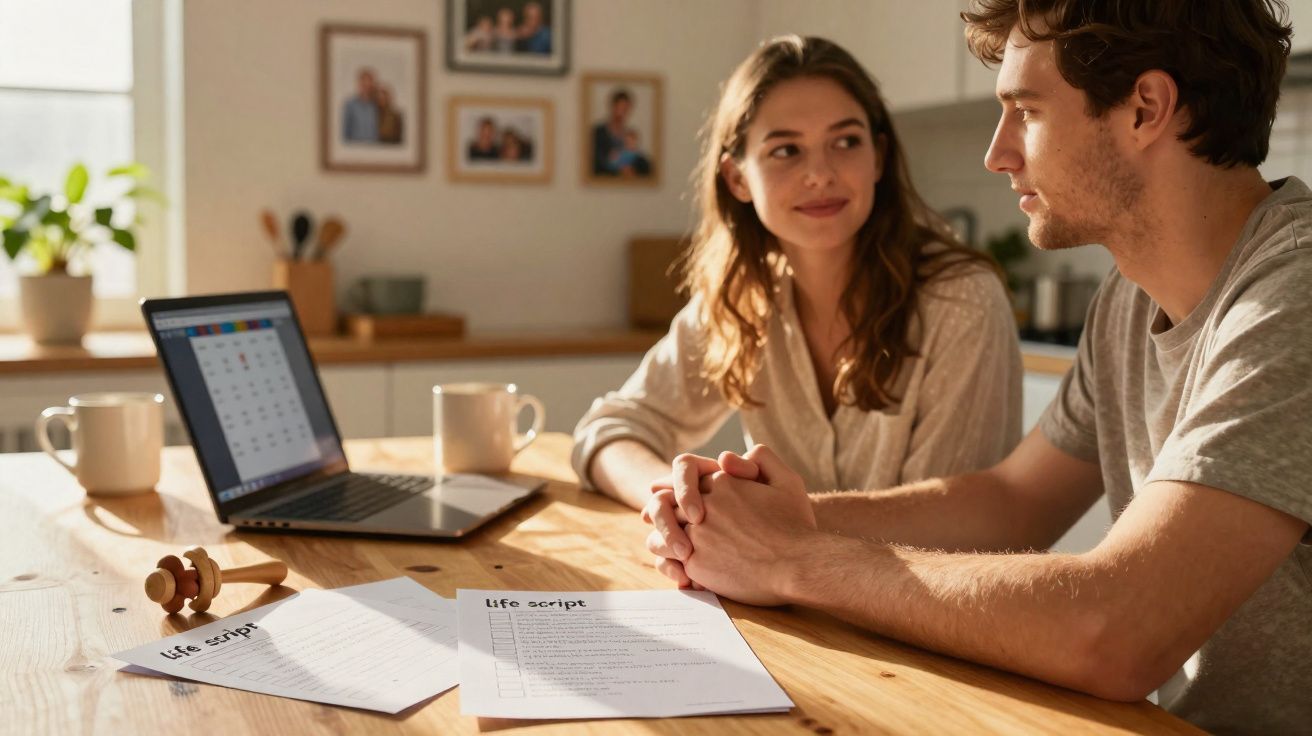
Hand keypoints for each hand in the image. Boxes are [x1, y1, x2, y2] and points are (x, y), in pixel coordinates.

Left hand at [651, 446, 818, 605]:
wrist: (799, 565)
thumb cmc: (796, 525)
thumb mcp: (787, 480)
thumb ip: (762, 459)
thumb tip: (726, 458)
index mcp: (721, 482)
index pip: (685, 480)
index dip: (673, 488)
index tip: (661, 493)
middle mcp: (704, 505)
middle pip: (666, 505)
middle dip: (658, 513)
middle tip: (650, 518)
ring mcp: (697, 535)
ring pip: (660, 536)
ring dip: (661, 540)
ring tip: (669, 548)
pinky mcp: (696, 563)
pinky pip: (668, 562)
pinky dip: (670, 566)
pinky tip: (680, 572)